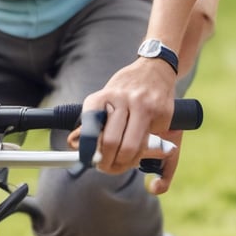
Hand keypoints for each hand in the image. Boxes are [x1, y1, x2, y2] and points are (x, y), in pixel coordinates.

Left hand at [80, 57, 178, 184]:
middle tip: (106, 167)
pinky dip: (143, 151)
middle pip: (112, 142)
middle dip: (107, 163)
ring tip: (122, 162)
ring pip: (132, 148)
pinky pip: (150, 143)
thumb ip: (92, 122)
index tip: (87, 160)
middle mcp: (123, 99)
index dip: (87, 148)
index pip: (90, 127)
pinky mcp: (161, 114)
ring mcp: (144, 106)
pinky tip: (141, 145)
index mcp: (104, 96)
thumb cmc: (126, 87)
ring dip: (125, 163)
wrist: (156, 68)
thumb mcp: (105, 97)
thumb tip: (74, 143)